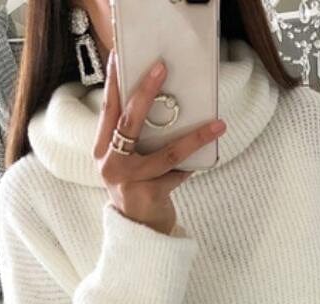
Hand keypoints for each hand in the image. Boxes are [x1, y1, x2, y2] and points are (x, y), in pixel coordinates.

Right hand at [94, 50, 226, 235]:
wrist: (140, 232)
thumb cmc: (139, 189)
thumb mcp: (129, 162)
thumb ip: (135, 138)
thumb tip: (165, 104)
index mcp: (102, 149)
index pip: (108, 109)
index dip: (114, 82)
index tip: (120, 54)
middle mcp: (110, 163)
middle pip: (129, 121)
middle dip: (146, 91)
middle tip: (162, 68)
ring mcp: (127, 181)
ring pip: (165, 152)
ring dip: (195, 137)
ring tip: (217, 124)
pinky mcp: (148, 195)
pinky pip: (178, 175)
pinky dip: (192, 167)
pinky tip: (205, 160)